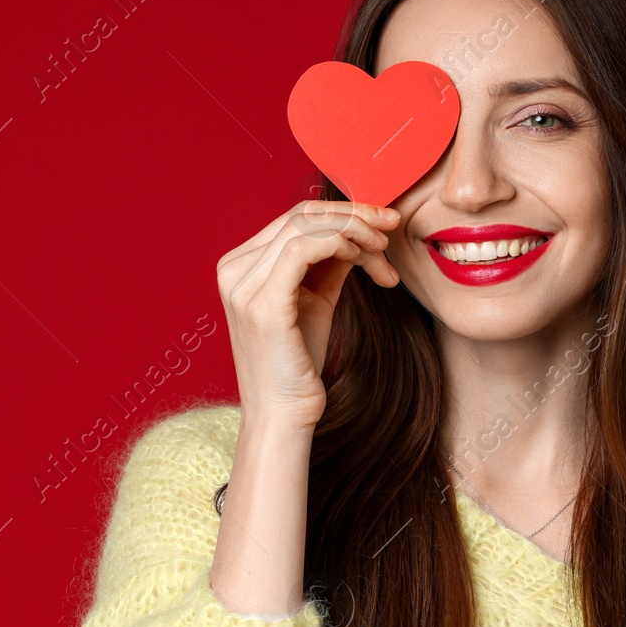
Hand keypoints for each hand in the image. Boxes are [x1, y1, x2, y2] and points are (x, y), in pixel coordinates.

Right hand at [216, 198, 400, 428]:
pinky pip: (305, 248)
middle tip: (392, 225)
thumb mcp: (315, 301)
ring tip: (383, 252)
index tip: (383, 222)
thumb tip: (358, 230)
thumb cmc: (298, 363)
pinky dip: (342, 244)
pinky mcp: (262, 303)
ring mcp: (242, 285)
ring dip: (355, 231)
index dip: (342, 211)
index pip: (293, 218)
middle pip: (300, 215)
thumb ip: (328, 263)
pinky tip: (366, 260)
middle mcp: (233, 270)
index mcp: (240, 266)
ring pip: (306, 226)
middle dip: (354, 214)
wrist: (283, 414)